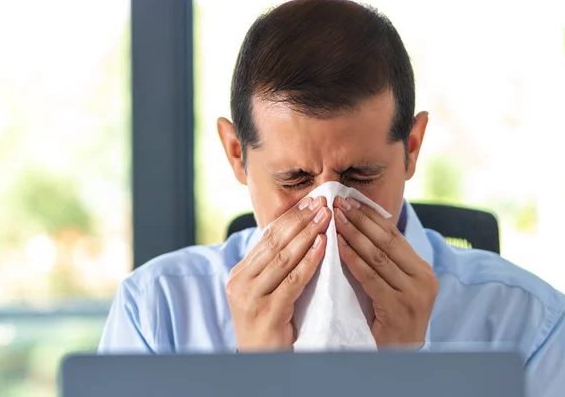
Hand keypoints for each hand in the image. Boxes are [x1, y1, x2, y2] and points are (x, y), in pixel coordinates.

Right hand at [227, 196, 330, 350]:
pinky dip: (309, 261)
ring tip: (325, 218)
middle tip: (321, 202)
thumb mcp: (264, 291)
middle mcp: (240, 282)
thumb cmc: (269, 324)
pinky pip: (292, 281)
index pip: (266, 238)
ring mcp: (250, 298)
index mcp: (239, 273)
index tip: (310, 201)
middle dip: (299, 220)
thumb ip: (273, 266)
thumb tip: (295, 233)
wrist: (261, 361)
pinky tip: (323, 246)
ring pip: (282, 258)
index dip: (290, 218)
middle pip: (273, 243)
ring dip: (306, 235)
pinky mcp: (267, 313)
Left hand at [333, 197, 437, 347]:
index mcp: (423, 269)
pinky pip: (371, 277)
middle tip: (338, 202)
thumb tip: (358, 226)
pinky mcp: (401, 308)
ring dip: (353, 234)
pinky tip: (337, 246)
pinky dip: (353, 259)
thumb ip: (383, 262)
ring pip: (378, 256)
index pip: (394, 235)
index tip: (349, 199)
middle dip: (360, 219)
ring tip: (334, 218)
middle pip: (387, 241)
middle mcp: (424, 278)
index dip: (370, 215)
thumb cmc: (388, 320)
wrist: (397, 357)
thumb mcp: (392, 286)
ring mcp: (415, 294)